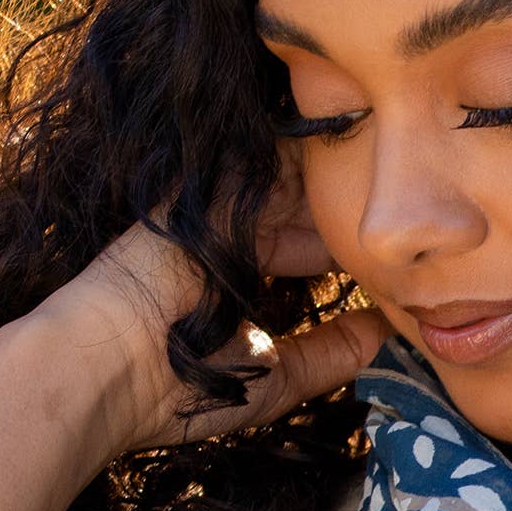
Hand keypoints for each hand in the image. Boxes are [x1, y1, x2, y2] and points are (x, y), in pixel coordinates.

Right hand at [23, 133, 391, 458]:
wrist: (111, 371)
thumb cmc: (187, 388)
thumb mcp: (277, 378)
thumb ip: (330, 354)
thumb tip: (385, 332)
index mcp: (243, 280)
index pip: (306, 244)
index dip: (348, 239)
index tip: (395, 238)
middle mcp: (231, 240)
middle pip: (300, 203)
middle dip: (347, 196)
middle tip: (400, 181)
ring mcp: (212, 211)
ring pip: (283, 176)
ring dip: (328, 166)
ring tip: (380, 140)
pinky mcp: (195, 191)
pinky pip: (251, 157)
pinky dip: (290, 143)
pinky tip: (340, 122)